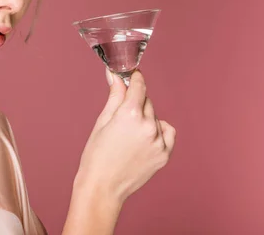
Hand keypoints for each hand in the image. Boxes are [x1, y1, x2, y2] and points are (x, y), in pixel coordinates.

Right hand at [76, 69, 175, 203]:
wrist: (102, 187)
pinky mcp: (164, 154)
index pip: (139, 85)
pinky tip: (145, 139)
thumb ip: (115, 95)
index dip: (134, 79)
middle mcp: (148, 126)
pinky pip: (167, 132)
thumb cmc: (96, 155)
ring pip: (156, 116)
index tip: (131, 76)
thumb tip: (115, 75)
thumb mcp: (103, 121)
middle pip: (147, 101)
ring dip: (146, 118)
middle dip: (136, 102)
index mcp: (129, 114)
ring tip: (129, 135)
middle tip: (122, 117)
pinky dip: (159, 131)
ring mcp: (158, 141)